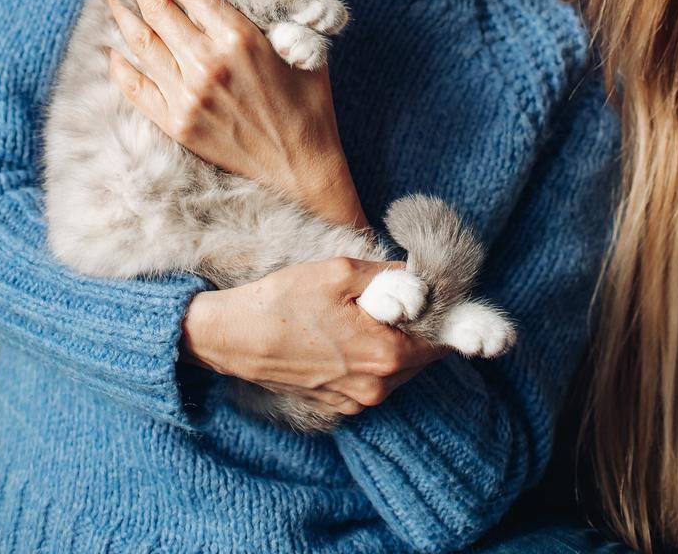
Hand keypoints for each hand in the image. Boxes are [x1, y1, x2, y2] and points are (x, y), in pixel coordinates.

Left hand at [107, 0, 365, 225]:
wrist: (301, 165)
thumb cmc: (307, 100)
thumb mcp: (299, 45)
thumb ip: (269, 12)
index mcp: (237, 36)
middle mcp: (206, 62)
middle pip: (157, 9)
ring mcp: (187, 95)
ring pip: (141, 44)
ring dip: (122, 16)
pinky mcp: (177, 124)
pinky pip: (137, 88)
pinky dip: (121, 67)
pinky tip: (113, 51)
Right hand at [182, 258, 446, 416]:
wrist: (234, 338)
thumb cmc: (284, 301)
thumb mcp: (339, 272)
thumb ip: (388, 276)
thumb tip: (420, 277)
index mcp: (384, 354)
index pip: (440, 340)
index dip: (443, 314)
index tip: (437, 294)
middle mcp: (376, 387)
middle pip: (421, 356)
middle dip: (417, 326)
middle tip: (397, 296)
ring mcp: (356, 401)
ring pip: (398, 370)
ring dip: (394, 343)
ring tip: (367, 313)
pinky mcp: (337, 406)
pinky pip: (372, 381)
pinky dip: (371, 359)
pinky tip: (348, 334)